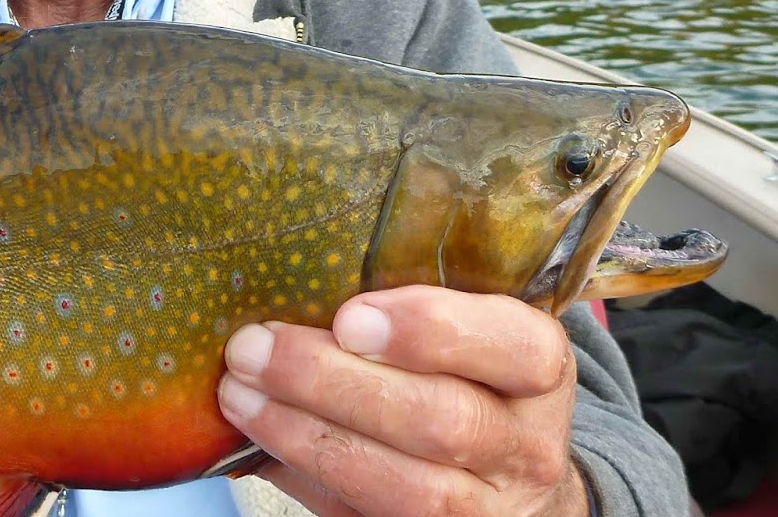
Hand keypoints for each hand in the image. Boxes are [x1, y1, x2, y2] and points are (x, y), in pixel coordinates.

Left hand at [217, 286, 590, 516]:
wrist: (506, 478)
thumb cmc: (461, 376)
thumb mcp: (460, 329)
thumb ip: (397, 310)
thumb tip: (287, 284)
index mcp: (539, 365)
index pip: (516, 347)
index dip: (430, 330)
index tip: (348, 317)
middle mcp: (527, 444)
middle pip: (443, 420)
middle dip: (333, 382)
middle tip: (252, 348)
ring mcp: (491, 508)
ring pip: (407, 485)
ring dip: (306, 434)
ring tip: (238, 393)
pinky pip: (369, 516)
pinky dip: (306, 475)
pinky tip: (257, 440)